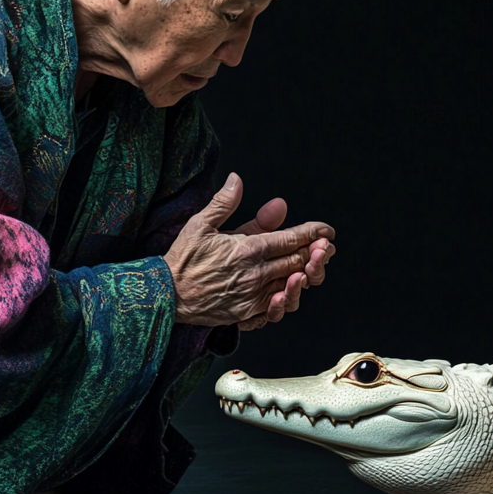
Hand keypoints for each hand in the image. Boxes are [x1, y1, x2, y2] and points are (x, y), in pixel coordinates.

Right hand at [164, 173, 335, 327]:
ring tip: (313, 265)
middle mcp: (254, 274)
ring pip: (292, 284)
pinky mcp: (247, 313)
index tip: (326, 230)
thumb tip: (237, 180)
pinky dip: (288, 296)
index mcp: (247, 249)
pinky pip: (277, 306)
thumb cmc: (183, 259)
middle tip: (326, 246)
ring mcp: (252, 296)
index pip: (291, 239)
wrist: (166, 294)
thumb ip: (225, 202)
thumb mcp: (200, 224)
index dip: (313, 233)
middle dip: (316, 252)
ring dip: (306, 274)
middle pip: (298, 262)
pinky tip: (291, 287)